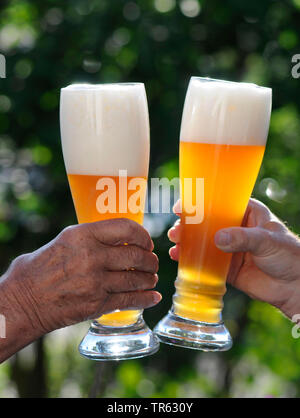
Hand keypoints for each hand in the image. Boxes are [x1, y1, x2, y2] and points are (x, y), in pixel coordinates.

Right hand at [1, 219, 159, 338]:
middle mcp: (92, 256)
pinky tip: (153, 297)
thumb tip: (118, 238)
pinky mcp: (97, 303)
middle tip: (152, 263)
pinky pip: (130, 300)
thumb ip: (91, 237)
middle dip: (150, 260)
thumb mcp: (64, 240)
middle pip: (136, 256)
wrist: (24, 300)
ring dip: (149, 279)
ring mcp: (95, 281)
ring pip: (136, 279)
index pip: (126, 229)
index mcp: (83, 234)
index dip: (143, 236)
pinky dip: (146, 299)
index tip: (147, 242)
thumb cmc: (40, 268)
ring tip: (151, 279)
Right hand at [168, 198, 299, 319]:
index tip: (182, 206)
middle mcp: (234, 228)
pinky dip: (190, 260)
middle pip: (205, 222)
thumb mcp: (267, 240)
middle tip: (177, 230)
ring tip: (175, 244)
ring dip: (185, 241)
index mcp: (246, 213)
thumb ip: (243, 238)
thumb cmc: (290, 255)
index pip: (219, 202)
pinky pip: (204, 262)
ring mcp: (228, 248)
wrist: (295, 287)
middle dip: (187, 224)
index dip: (199, 201)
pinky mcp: (225, 267)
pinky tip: (178, 258)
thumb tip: (218, 239)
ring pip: (201, 241)